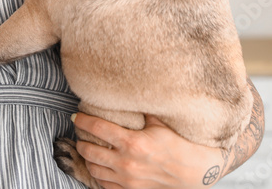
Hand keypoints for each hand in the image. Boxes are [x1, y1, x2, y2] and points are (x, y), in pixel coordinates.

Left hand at [72, 113, 226, 188]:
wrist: (194, 173)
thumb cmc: (179, 145)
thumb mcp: (160, 123)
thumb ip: (142, 109)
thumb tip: (128, 91)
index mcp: (132, 142)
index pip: (97, 128)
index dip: (82, 121)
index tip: (76, 117)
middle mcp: (126, 162)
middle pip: (89, 151)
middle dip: (80, 141)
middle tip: (81, 134)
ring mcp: (127, 180)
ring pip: (93, 169)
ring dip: (87, 159)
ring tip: (88, 149)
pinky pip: (104, 185)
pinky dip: (98, 175)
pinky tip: (100, 166)